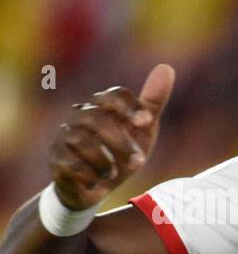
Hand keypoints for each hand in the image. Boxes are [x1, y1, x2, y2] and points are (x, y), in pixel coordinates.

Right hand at [49, 64, 174, 210]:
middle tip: (139, 161)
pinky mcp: (56, 159)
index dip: (130, 106)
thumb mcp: (142, 131)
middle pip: (97, 119)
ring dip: (105, 161)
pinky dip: (89, 175)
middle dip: (121, 142)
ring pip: (81, 140)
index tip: (146, 122)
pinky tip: (97, 181)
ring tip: (115, 174)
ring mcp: (65, 136)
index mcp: (103, 107)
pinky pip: (70, 164)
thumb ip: (152, 103)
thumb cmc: (122, 152)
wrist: (98, 185)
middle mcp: (80, 116)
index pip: (114, 95)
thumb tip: (166, 68)